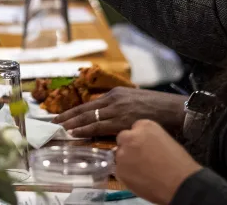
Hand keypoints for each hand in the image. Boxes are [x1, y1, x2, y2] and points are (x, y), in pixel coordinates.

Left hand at [55, 89, 186, 137]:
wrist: (173, 109)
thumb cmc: (157, 108)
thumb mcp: (134, 100)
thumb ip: (119, 106)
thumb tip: (107, 115)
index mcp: (116, 93)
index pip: (89, 103)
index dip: (74, 110)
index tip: (62, 115)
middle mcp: (114, 99)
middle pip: (85, 109)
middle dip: (68, 115)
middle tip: (53, 121)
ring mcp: (118, 110)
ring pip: (89, 117)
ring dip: (73, 124)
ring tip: (61, 128)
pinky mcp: (123, 121)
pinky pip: (99, 126)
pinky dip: (86, 130)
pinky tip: (76, 133)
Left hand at [115, 120, 201, 204]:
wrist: (181, 183)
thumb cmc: (180, 164)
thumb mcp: (166, 141)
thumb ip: (149, 139)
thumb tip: (143, 145)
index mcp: (145, 126)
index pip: (135, 128)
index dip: (139, 139)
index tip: (144, 147)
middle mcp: (130, 136)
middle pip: (123, 139)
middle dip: (129, 147)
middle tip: (140, 159)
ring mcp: (123, 153)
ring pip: (120, 155)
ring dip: (127, 161)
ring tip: (143, 171)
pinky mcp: (120, 170)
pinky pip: (120, 170)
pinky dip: (127, 175)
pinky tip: (140, 180)